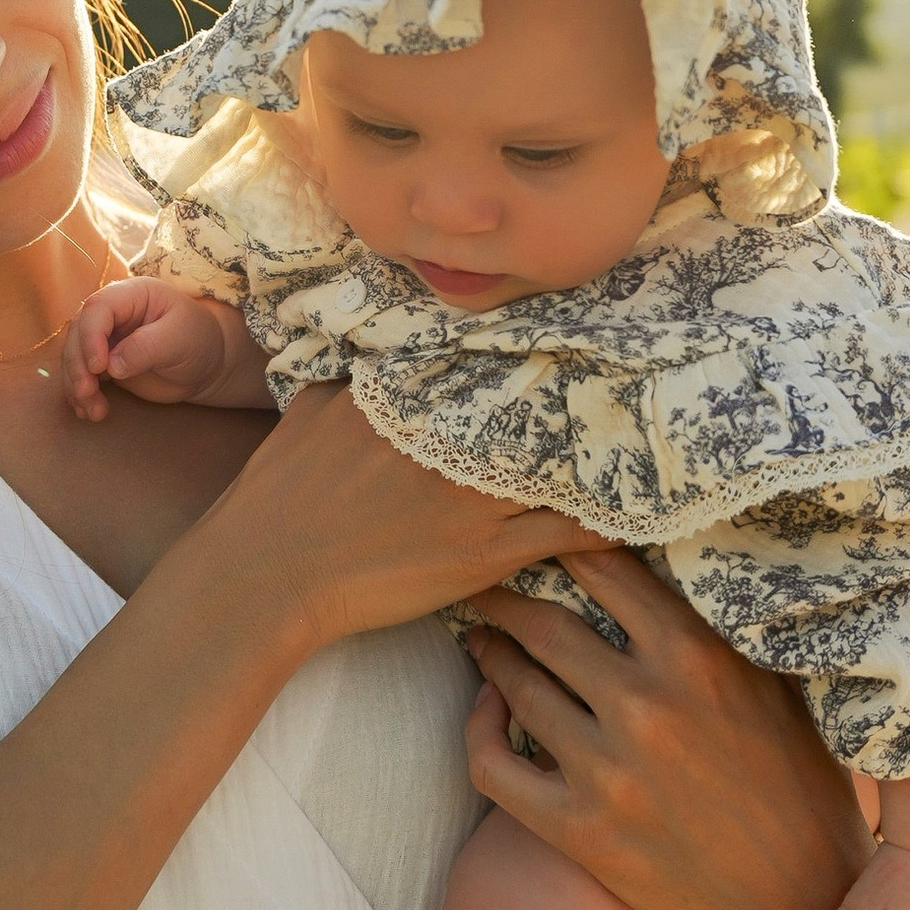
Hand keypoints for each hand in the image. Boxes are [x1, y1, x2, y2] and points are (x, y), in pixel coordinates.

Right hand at [64, 277, 239, 420]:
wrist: (206, 363)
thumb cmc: (199, 340)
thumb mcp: (180, 338)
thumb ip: (147, 347)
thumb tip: (112, 366)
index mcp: (131, 295)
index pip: (97, 308)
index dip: (91, 336)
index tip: (99, 367)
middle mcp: (112, 314)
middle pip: (77, 333)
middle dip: (77, 365)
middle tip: (87, 393)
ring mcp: (104, 339)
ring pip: (74, 357)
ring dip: (76, 385)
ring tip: (94, 411)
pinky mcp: (103, 363)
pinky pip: (82, 376)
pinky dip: (80, 395)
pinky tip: (89, 412)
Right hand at [214, 385, 605, 648]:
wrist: (267, 572)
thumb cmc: (277, 495)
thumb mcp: (310, 409)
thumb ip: (352, 378)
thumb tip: (373, 357)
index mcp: (409, 394)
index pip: (491, 361)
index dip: (537, 352)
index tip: (576, 337)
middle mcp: (449, 437)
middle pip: (537, 406)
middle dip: (581, 393)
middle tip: (631, 380)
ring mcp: (471, 495)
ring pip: (559, 467)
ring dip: (600, 459)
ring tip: (642, 445)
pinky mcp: (485, 552)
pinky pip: (562, 532)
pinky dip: (601, 525)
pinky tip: (630, 516)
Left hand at [457, 553, 873, 909]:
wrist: (798, 896)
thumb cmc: (795, 780)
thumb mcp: (774, 685)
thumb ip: (717, 628)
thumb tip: (668, 557)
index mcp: (699, 658)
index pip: (604, 569)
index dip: (562, 541)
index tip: (541, 535)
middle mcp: (647, 707)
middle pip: (546, 624)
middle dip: (506, 594)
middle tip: (484, 578)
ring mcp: (608, 771)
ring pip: (518, 686)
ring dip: (490, 650)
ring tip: (479, 633)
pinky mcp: (580, 830)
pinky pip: (494, 766)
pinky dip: (478, 727)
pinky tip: (485, 706)